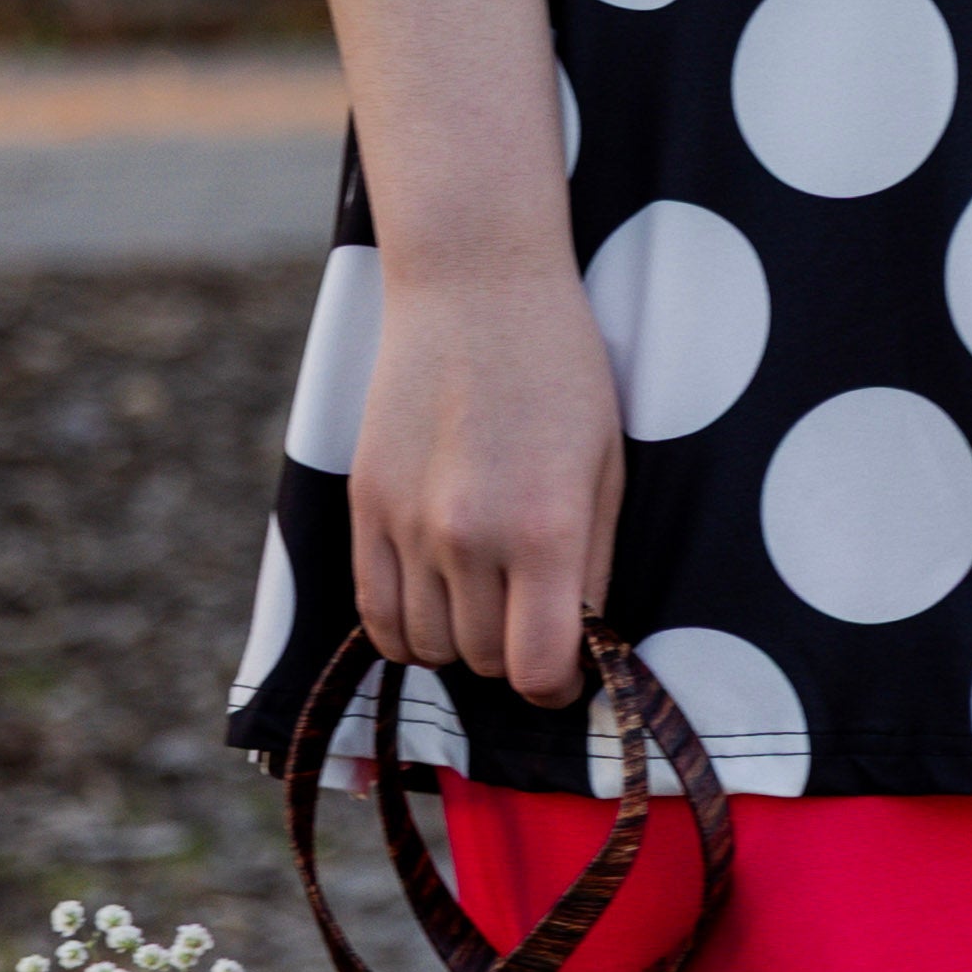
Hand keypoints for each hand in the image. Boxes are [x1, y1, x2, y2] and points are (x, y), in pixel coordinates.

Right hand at [347, 258, 626, 708]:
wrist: (473, 285)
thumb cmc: (559, 367)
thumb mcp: (606, 464)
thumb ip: (592, 563)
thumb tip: (578, 643)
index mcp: (544, 527)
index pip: (538, 670)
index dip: (559, 686)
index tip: (568, 669)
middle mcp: (469, 536)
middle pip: (483, 662)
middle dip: (514, 653)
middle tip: (531, 615)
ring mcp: (407, 523)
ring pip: (427, 647)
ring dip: (460, 640)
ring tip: (485, 597)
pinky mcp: (364, 505)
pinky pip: (374, 614)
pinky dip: (406, 627)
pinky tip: (434, 600)